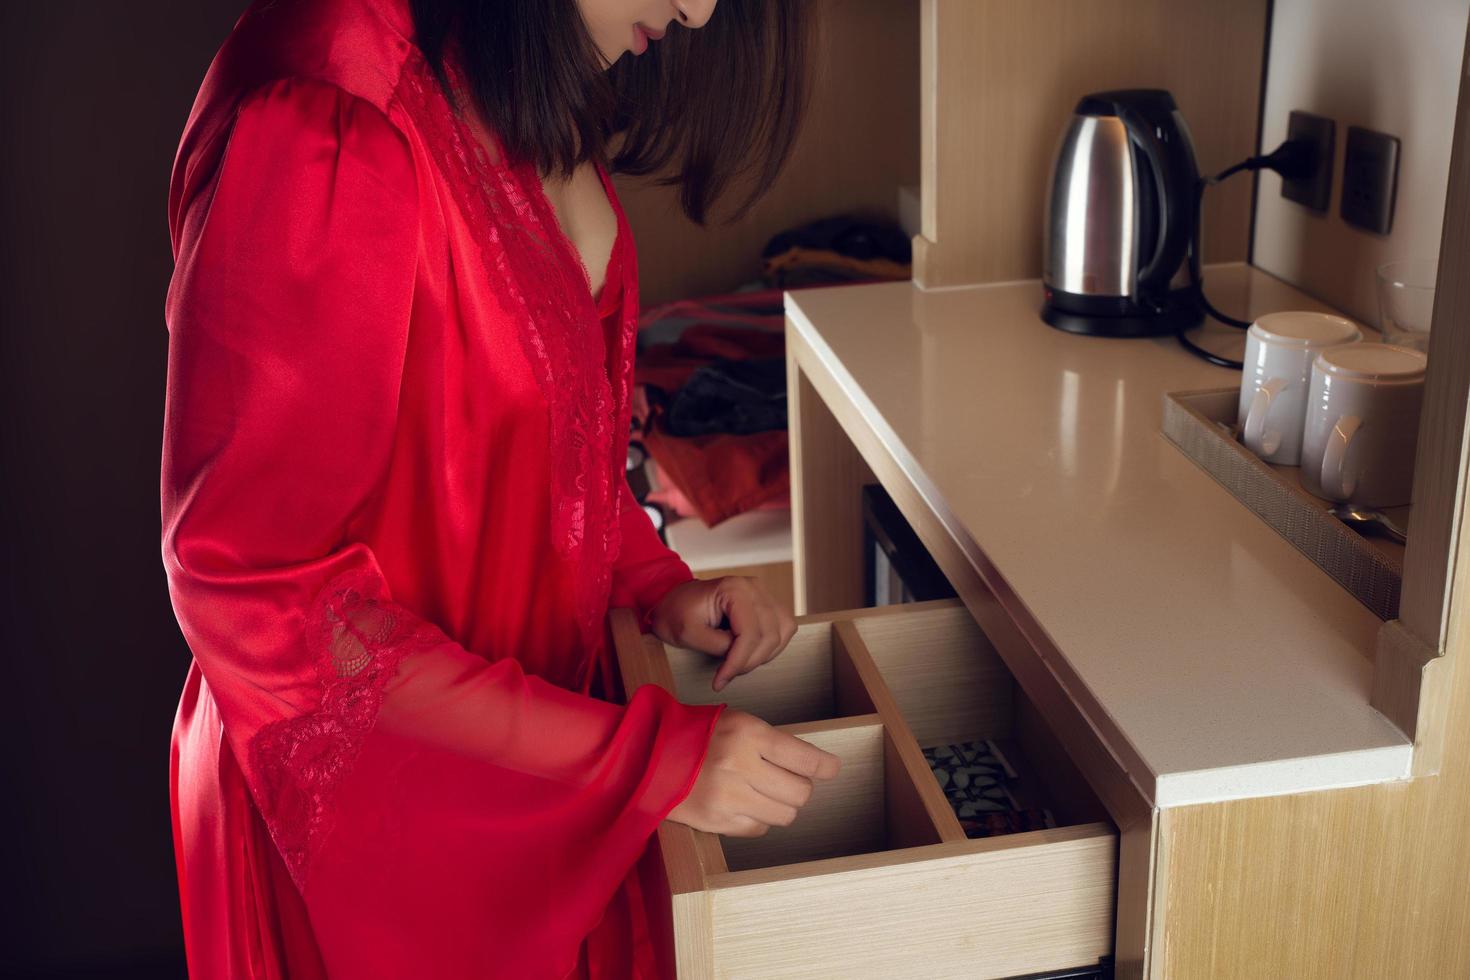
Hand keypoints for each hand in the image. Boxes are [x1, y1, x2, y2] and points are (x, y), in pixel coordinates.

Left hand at [649, 576, 797, 691]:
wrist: (675, 601)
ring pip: (781, 633)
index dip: (738, 661)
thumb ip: (718, 645)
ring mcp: (763, 594)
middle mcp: (753, 587)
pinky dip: (770, 647)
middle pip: (769, 635)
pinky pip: (783, 629)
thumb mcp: (689, 633)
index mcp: (733, 589)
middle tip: (726, 674)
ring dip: (761, 656)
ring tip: (736, 664)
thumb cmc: (677, 612)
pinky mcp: (767, 604)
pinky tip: (751, 654)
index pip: (749, 632)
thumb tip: (740, 657)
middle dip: (748, 661)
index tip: (721, 680)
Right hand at [667, 709, 840, 836]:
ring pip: (784, 815)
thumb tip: (811, 765)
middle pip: (800, 792)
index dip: (825, 766)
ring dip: (781, 805)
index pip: (805, 758)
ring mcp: (729, 798)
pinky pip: (759, 829)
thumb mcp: (735, 722)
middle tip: (787, 779)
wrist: (647, 756)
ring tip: (763, 792)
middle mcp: (741, 767)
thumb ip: (770, 742)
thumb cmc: (695, 734)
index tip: (831, 769)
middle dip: (799, 787)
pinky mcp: (717, 822)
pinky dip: (758, 819)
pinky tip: (743, 803)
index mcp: (749, 735)